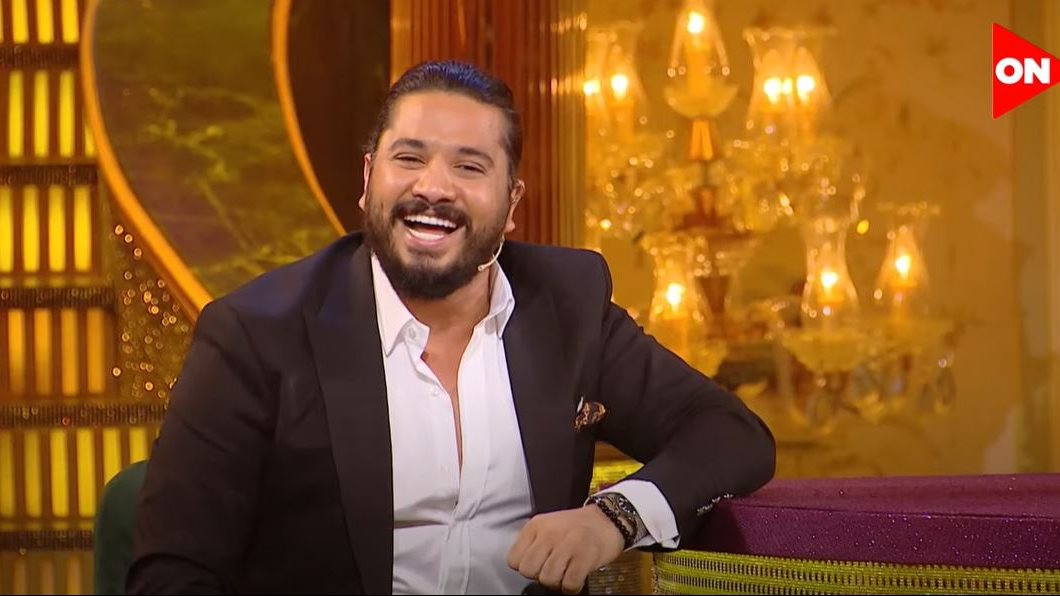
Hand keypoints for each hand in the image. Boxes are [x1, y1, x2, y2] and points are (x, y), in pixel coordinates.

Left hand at [507, 505, 625, 594]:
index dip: (526, 566)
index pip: (514, 560)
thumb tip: (523, 567)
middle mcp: (549, 533)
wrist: (607, 519)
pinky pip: (569, 584)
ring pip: (547, 579)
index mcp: (536, 526)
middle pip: (528, 571)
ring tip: (567, 572)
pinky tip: (577, 577)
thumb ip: (532, 543)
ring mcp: (567, 544)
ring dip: (558, 582)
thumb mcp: (547, 526)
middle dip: (540, 575)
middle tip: (554, 569)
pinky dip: (572, 587)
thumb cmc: (575, 527)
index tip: (540, 562)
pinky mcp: (585, 556)